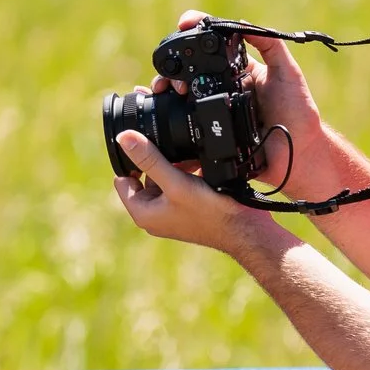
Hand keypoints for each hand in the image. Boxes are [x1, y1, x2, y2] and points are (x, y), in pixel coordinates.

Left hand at [111, 128, 295, 259]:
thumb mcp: (176, 182)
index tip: (149, 150)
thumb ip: (150, 160)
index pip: (122, 179)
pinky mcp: (188, 209)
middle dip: (159, 163)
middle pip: (144, 177)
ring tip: (194, 164)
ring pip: (165, 178)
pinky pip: (181, 185)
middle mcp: (154, 215)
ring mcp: (172, 213)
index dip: (132, 162)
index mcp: (143, 213)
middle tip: (178, 157)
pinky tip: (203, 169)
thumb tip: (124, 138)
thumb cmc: (211, 211)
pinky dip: (189, 175)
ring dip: (177, 167)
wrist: (246, 230)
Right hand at [165, 10, 328, 198]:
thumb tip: (241, 23)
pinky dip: (171, 118)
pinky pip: (186, 127)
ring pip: (180, 98)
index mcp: (237, 72)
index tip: (184, 24)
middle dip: (172, 66)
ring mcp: (215, 112)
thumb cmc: (297, 111)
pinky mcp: (211, 136)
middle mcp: (222, 90)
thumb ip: (270, 45)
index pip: (211, 49)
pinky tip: (165, 110)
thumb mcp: (287, 72)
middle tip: (173, 72)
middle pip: (188, 73)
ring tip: (166, 89)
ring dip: (167, 90)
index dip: (194, 34)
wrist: (299, 153)